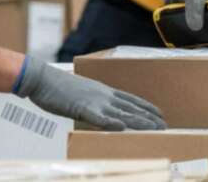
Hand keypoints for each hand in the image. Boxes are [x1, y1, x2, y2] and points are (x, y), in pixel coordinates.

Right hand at [14, 58, 164, 130]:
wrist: (42, 79)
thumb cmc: (60, 88)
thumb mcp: (83, 94)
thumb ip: (95, 102)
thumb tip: (103, 110)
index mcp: (104, 91)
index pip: (131, 100)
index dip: (146, 108)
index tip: (160, 114)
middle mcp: (103, 95)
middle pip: (131, 107)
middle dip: (149, 117)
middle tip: (165, 125)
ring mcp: (94, 101)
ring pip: (121, 113)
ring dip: (139, 121)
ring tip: (154, 128)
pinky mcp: (80, 108)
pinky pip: (98, 117)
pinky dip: (110, 122)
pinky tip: (122, 127)